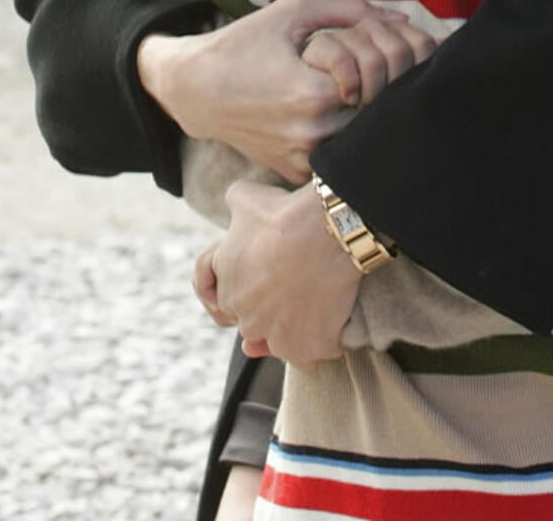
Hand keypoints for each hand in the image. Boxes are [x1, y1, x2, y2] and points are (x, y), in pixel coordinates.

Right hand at [139, 0, 415, 181]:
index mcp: (313, 94)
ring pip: (359, 136)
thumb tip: (404, 21)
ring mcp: (303, 159)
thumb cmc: (244, 43)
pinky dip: (339, 134)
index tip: (354, 47)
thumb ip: (353, 10)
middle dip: (373, 83)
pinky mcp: (295, 173)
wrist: (195, 88)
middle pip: (374, 109)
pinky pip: (337, 156)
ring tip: (335, 89)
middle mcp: (312, 134)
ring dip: (358, 111)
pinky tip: (319, 112)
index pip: (379, 77)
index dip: (375, 55)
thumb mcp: (294, 12)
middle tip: (351, 68)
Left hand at [198, 180, 360, 364]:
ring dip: (290, 328)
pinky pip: (309, 356)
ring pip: (279, 342)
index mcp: (227, 291)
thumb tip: (234, 207)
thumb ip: (232, 204)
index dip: (241, 282)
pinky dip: (317, 343)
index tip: (261, 273)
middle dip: (265, 306)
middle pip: (253, 321)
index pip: (223, 299)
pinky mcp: (309, 349)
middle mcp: (246, 321)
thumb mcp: (244, 197)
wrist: (329, 231)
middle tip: (288, 283)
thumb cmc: (284, 214)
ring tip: (308, 300)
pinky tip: (327, 319)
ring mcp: (277, 340)